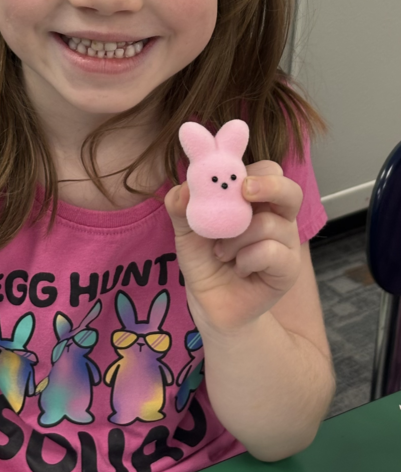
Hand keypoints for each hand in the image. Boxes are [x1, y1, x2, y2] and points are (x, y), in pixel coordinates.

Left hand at [164, 160, 303, 334]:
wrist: (210, 302)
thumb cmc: (204, 259)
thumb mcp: (185, 229)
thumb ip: (181, 205)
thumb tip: (185, 187)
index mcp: (256, 200)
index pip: (268, 171)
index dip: (253, 169)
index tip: (233, 176)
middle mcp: (276, 217)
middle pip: (290, 191)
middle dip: (269, 186)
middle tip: (245, 191)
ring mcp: (286, 243)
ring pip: (269, 224)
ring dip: (235, 239)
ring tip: (221, 252)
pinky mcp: (288, 269)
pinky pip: (271, 252)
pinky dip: (246, 259)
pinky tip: (238, 268)